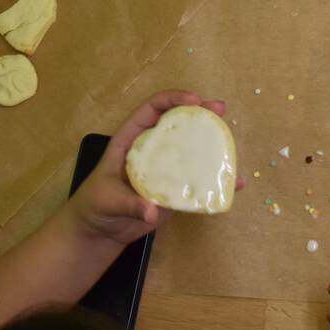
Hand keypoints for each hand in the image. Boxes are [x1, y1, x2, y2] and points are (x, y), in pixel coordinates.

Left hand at [66, 90, 239, 244]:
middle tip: (220, 110)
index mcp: (132, 139)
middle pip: (178, 122)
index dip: (172, 99)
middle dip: (200, 113)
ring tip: (232, 144)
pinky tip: (234, 182)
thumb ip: (129, 204)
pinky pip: (198, 179)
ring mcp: (166, 167)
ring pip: (192, 146)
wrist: (99, 231)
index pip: (152, 109)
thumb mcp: (106, 200)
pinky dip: (217, 180)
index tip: (194, 101)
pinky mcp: (175, 187)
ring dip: (213, 142)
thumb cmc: (94, 206)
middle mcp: (152, 148)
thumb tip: (152, 212)